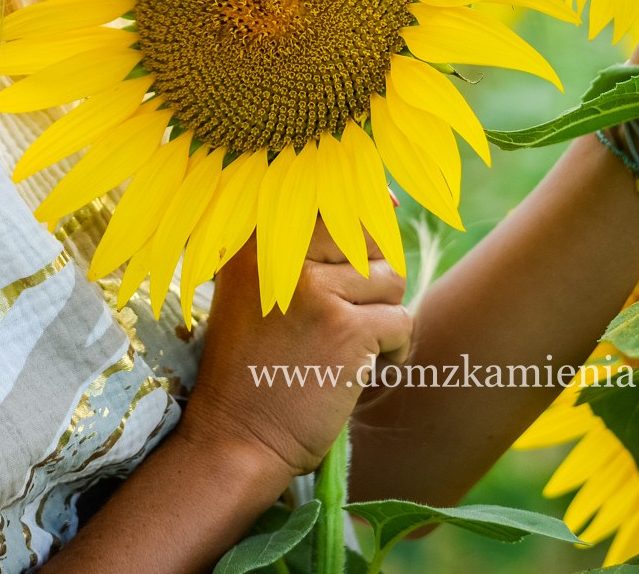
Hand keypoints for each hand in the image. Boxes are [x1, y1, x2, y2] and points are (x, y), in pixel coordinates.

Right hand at [175, 224, 411, 485]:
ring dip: (383, 319)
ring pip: (392, 281)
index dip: (366, 221)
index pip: (336, 204)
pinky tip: (360, 373)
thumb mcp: (259, 290)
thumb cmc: (254, 367)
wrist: (237, 438)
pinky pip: (401, 322)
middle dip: (375, 281)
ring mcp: (317, 291)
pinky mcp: (348, 330)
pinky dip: (393, 352)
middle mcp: (284, 254)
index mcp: (257, 240)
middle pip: (371, 241)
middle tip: (350, 320)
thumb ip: (308, 246)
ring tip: (352, 350)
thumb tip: (388, 201)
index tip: (370, 237)